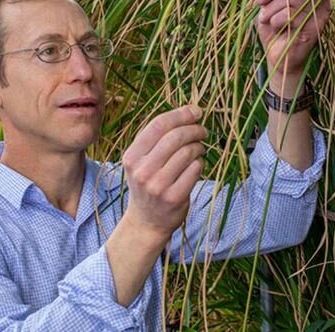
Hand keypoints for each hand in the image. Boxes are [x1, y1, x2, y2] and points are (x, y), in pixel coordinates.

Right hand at [121, 105, 206, 241]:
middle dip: (194, 129)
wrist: (146, 221)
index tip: (196, 111)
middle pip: (175, 137)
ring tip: (199, 149)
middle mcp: (142, 170)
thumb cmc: (149, 183)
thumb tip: (189, 112)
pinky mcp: (174, 197)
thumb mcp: (142, 161)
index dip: (181, 114)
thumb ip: (157, 138)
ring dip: (198, 147)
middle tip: (202, 131)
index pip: (158, 125)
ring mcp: (158, 185)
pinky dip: (200, 163)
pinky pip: (195, 169)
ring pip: (188, 152)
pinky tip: (196, 165)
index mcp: (132, 156)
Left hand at [254, 0, 329, 76]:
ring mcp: (320, 12)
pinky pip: (293, 14)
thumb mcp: (268, 2)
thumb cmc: (274, 30)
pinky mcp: (317, 26)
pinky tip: (277, 28)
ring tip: (267, 19)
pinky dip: (278, 19)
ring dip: (272, 8)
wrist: (277, 58)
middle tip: (258, 2)